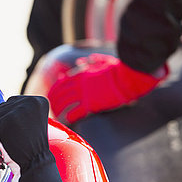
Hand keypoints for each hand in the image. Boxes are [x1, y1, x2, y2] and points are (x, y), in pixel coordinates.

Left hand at [0, 95, 65, 181]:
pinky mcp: (6, 121)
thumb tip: (1, 106)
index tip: (23, 130)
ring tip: (14, 139)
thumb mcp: (31, 121)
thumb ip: (20, 110)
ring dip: (0, 130)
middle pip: (2, 107)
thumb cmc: (32, 147)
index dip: (12, 119)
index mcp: (38, 101)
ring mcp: (18, 110)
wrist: (35, 163)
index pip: (12, 102)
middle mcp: (30, 102)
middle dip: (5, 124)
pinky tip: (9, 143)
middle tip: (18, 136)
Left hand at [47, 53, 166, 123]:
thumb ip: (91, 61)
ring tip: (57, 115)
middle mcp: (80, 84)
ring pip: (65, 104)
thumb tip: (82, 61)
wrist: (129, 78)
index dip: (55, 90)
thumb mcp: (104, 61)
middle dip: (54, 101)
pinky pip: (75, 113)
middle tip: (52, 107)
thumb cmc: (119, 69)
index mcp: (82, 74)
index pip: (62, 83)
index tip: (53, 95)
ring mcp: (85, 95)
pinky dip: (69, 117)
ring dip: (59, 110)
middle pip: (60, 94)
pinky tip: (67, 121)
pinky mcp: (92, 105)